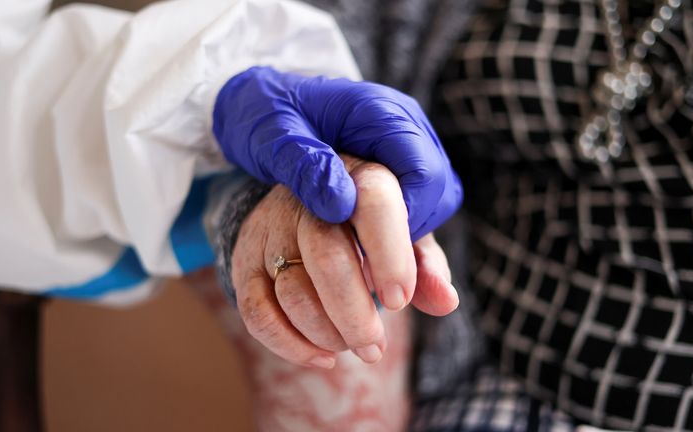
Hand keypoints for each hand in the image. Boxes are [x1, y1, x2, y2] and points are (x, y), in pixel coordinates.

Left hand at [213, 66, 462, 241]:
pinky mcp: (395, 167)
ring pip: (432, 203)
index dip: (406, 222)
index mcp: (379, 111)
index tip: (371, 258)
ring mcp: (402, 148)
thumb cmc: (264, 113)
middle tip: (368, 271)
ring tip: (364, 266)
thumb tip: (343, 206)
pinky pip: (414, 206)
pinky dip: (398, 236)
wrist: (259, 101)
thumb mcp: (271, 137)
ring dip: (405, 239)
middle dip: (408, 237)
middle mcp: (403, 127)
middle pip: (437, 191)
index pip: (423, 173)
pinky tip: (371, 262)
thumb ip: (306, 166)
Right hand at [231, 155, 457, 367]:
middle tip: (374, 348)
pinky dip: (291, 345)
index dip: (389, 254)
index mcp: (358, 179)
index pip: (372, 202)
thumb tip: (446, 302)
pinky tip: (323, 357)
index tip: (399, 300)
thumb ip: (427, 266)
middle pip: (326, 256)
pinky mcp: (246, 261)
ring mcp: (271, 230)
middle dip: (354, 314)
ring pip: (293, 291)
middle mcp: (308, 199)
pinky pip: (258, 313)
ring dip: (328, 333)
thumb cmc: (370, 226)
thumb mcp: (406, 234)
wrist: (306, 204)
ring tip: (354, 345)